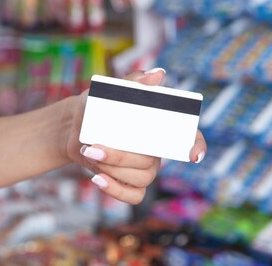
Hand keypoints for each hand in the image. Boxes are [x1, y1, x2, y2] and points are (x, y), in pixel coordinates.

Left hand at [62, 69, 207, 203]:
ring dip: (114, 170)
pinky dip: (115, 190)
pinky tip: (98, 178)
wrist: (75, 126)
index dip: (197, 145)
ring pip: (142, 178)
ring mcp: (143, 169)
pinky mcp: (129, 183)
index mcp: (157, 127)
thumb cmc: (97, 105)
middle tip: (95, 147)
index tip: (194, 154)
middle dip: (122, 157)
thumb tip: (158, 75)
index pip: (189, 136)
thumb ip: (133, 83)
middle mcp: (155, 150)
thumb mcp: (109, 91)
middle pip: (151, 161)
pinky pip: (134, 196)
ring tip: (90, 154)